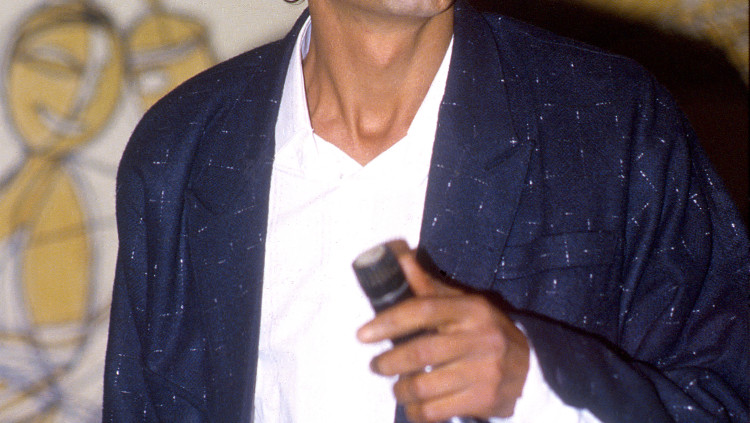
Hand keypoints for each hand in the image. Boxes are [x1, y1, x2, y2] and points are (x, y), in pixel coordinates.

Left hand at [357, 241, 529, 422]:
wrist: (530, 367)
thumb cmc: (484, 331)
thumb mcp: (463, 305)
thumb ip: (429, 288)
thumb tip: (401, 260)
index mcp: (472, 310)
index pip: (423, 310)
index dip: (389, 322)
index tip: (362, 334)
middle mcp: (481, 338)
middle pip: (420, 352)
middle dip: (388, 362)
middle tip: (376, 365)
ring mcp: (485, 371)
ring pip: (424, 386)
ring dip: (400, 390)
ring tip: (397, 388)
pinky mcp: (486, 399)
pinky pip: (436, 411)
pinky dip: (417, 412)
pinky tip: (415, 406)